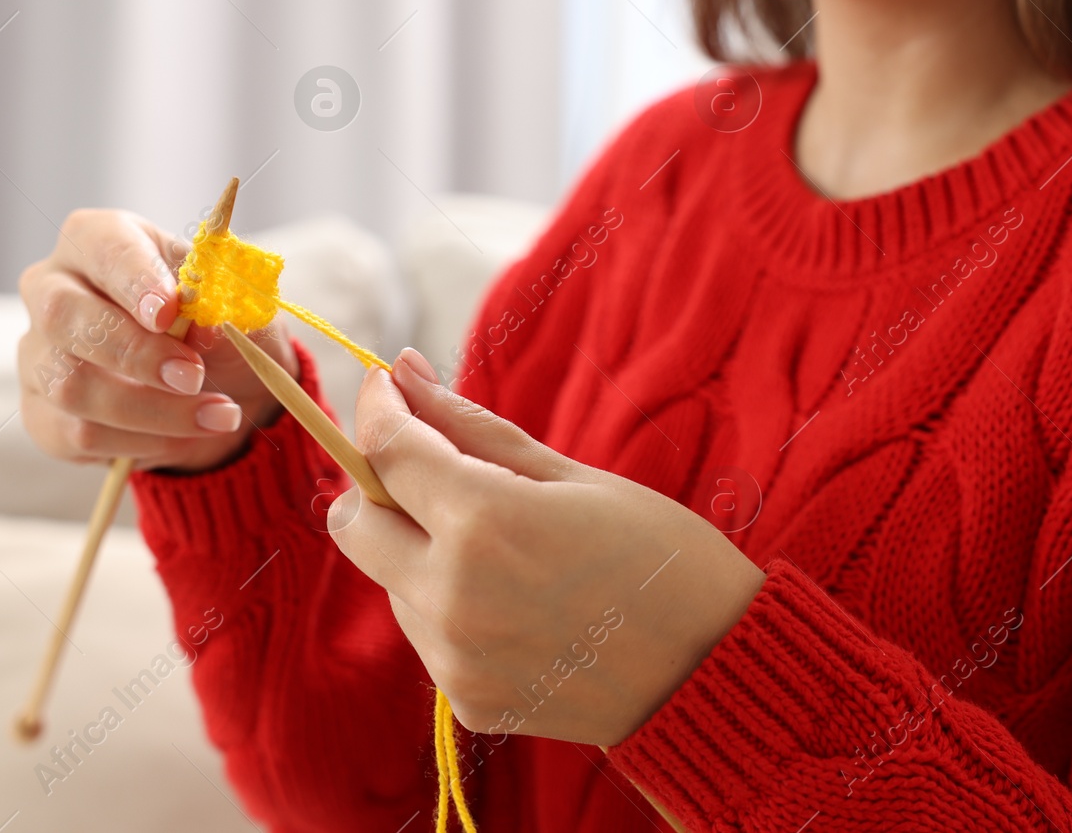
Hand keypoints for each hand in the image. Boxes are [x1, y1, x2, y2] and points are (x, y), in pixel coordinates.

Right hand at [17, 208, 300, 472]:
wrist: (221, 387)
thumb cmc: (219, 328)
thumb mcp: (238, 310)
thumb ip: (223, 312)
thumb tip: (206, 326)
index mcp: (100, 239)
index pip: (103, 247)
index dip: (134, 279)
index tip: (170, 311)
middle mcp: (53, 288)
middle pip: (64, 316)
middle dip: (135, 352)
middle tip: (194, 375)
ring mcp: (38, 353)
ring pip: (72, 385)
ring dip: (154, 410)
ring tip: (218, 415)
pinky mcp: (41, 412)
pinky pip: (78, 433)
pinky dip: (142, 441)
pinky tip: (184, 436)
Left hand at [329, 349, 765, 746]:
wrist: (717, 674)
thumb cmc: (663, 556)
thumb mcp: (571, 475)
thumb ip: (472, 427)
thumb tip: (404, 370)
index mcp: (484, 521)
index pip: (386, 450)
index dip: (379, 409)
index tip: (390, 387)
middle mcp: (452, 594)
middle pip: (354, 524)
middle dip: (379, 486)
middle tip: (434, 472)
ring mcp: (454, 657)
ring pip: (390, 581)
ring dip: (420, 551)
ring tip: (508, 550)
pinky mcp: (466, 702)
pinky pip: (427, 635)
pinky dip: (452, 606)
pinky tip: (520, 603)